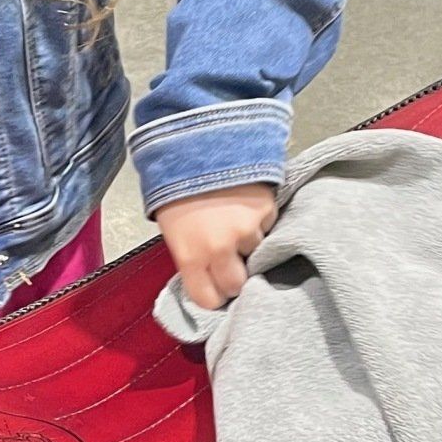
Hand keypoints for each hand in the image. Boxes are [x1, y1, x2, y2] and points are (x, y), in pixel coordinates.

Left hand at [155, 183, 277, 311]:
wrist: (197, 142)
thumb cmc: (177, 184)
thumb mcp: (173, 228)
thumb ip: (192, 256)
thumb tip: (208, 275)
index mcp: (190, 256)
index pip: (208, 299)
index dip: (212, 294)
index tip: (214, 287)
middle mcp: (220, 248)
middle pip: (237, 285)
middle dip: (234, 276)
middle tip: (230, 260)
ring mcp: (246, 230)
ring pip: (255, 253)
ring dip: (248, 243)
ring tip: (234, 220)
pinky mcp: (266, 211)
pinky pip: (268, 227)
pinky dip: (260, 220)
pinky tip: (244, 205)